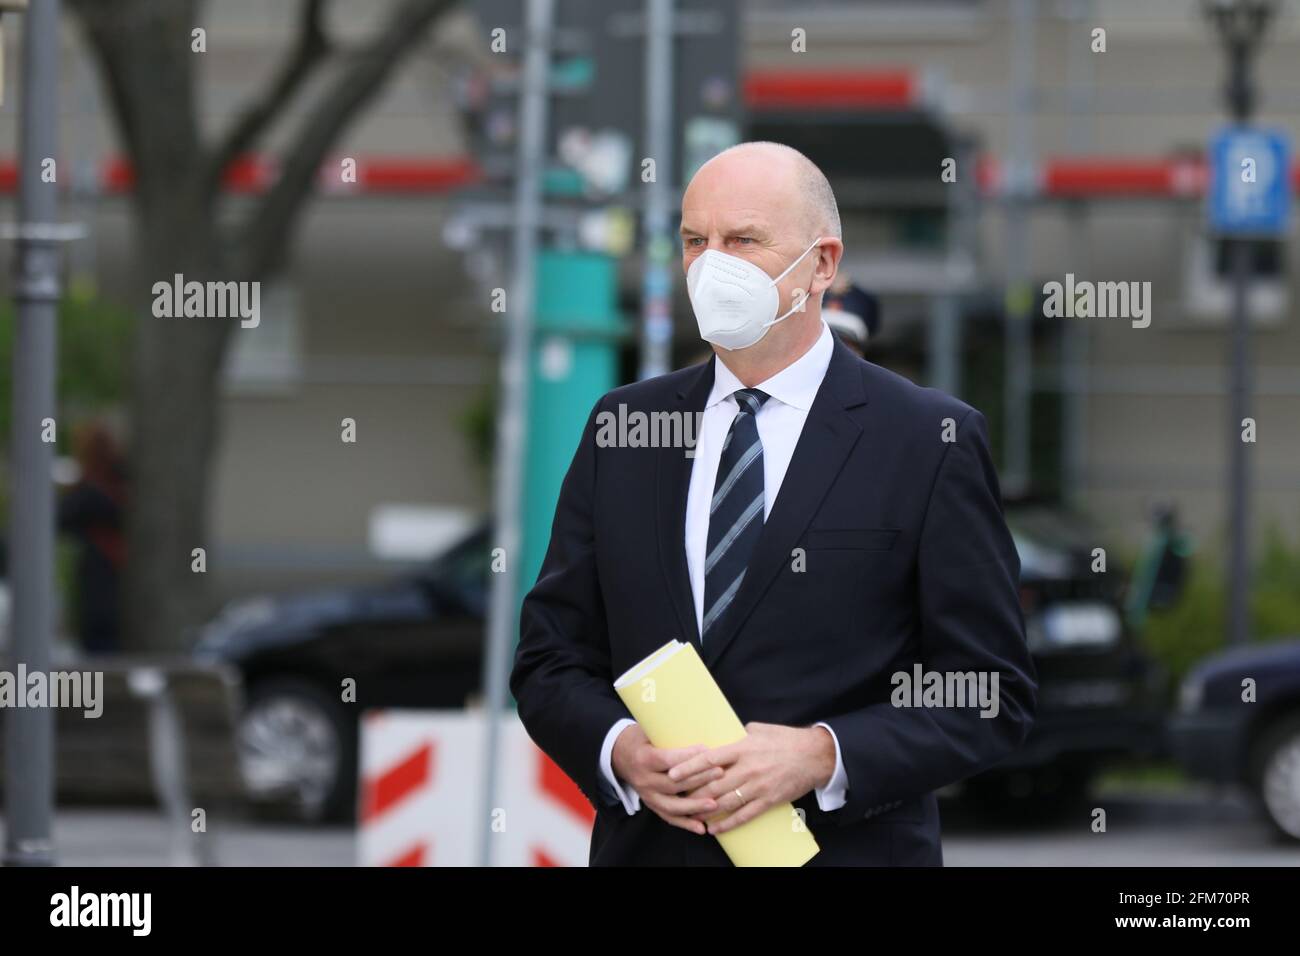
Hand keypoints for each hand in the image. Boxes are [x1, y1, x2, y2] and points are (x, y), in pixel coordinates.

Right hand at [610, 723, 727, 834]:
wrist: (619, 755)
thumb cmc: (642, 738)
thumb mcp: (650, 730)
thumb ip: (671, 733)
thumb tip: (703, 726)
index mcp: (644, 758)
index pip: (667, 760)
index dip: (688, 757)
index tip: (709, 752)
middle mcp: (644, 779)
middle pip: (673, 783)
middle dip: (699, 779)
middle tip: (721, 773)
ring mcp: (647, 795)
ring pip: (672, 805)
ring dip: (694, 807)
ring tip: (715, 805)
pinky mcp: (651, 805)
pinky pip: (668, 817)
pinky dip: (685, 824)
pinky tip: (701, 828)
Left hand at [669, 722, 835, 836]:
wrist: (815, 755)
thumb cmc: (786, 739)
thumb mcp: (759, 729)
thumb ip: (738, 735)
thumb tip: (721, 735)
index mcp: (743, 748)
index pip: (710, 758)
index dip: (689, 766)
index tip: (672, 772)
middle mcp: (748, 768)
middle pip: (713, 784)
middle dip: (692, 793)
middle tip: (675, 798)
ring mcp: (758, 786)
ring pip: (725, 802)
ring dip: (705, 810)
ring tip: (689, 815)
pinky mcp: (768, 800)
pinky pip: (743, 815)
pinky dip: (727, 824)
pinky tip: (714, 828)